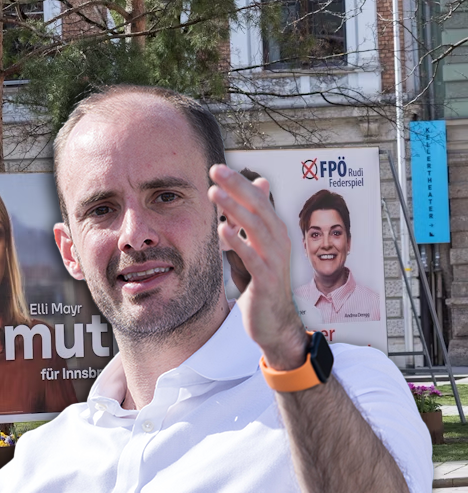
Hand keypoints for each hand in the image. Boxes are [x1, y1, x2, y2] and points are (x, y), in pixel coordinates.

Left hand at [207, 165, 307, 369]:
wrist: (274, 324)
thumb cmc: (261, 284)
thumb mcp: (253, 250)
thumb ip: (249, 223)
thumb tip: (249, 192)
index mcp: (274, 233)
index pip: (258, 200)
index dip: (239, 183)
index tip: (218, 168)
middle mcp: (279, 243)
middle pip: (259, 208)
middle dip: (237, 187)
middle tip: (215, 170)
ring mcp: (275, 262)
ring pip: (257, 228)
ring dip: (235, 209)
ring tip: (214, 193)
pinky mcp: (267, 281)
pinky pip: (254, 258)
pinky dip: (239, 243)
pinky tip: (223, 230)